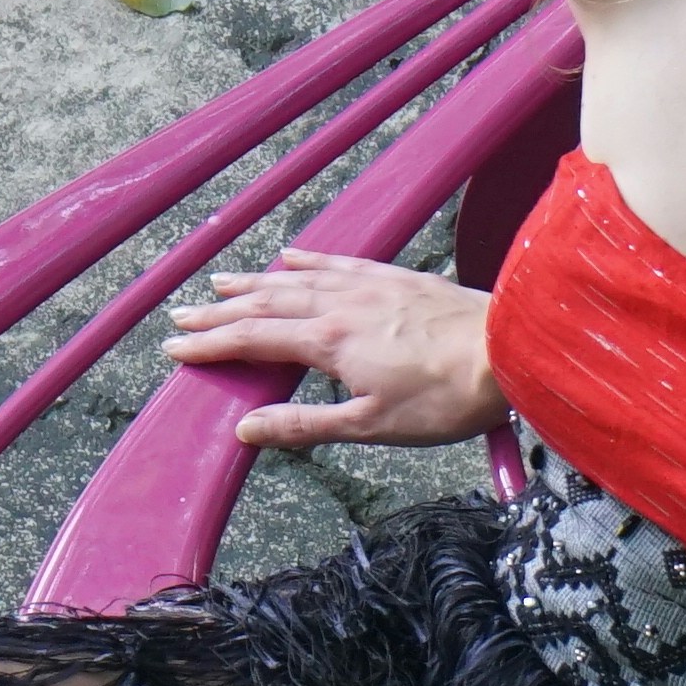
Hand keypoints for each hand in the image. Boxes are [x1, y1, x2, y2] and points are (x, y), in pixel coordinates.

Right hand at [180, 244, 509, 448]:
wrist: (509, 351)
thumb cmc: (446, 396)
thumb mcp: (371, 425)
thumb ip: (305, 424)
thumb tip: (246, 428)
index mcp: (328, 342)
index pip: (253, 340)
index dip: (211, 344)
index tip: (176, 349)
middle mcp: (341, 305)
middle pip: (267, 304)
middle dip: (221, 313)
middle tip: (184, 318)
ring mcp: (369, 286)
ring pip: (298, 280)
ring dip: (255, 283)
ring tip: (223, 284)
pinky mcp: (397, 279)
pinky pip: (339, 263)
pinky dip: (308, 261)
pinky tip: (292, 258)